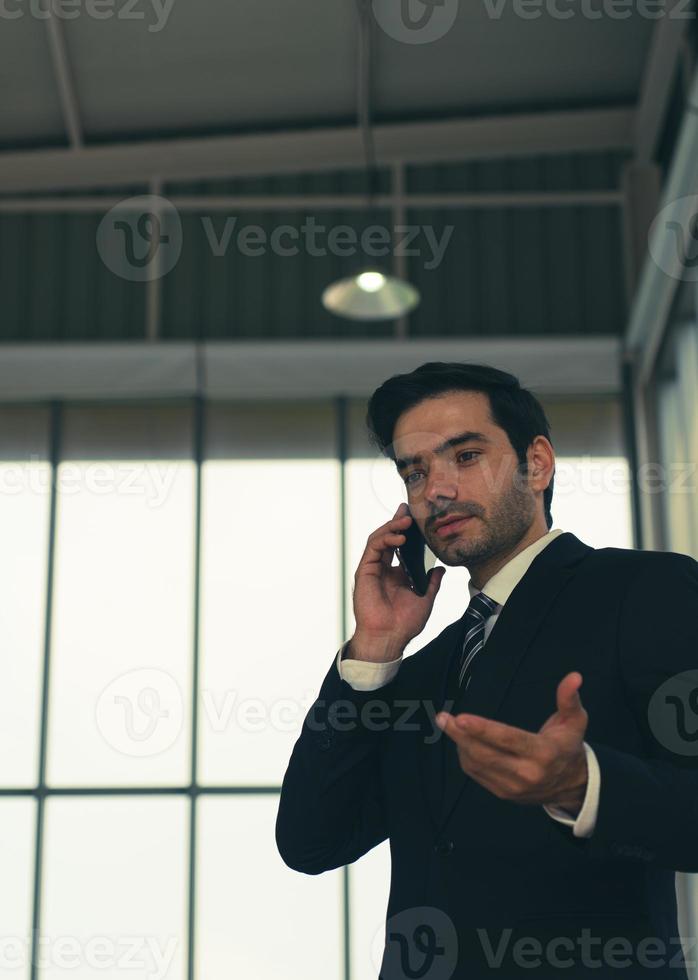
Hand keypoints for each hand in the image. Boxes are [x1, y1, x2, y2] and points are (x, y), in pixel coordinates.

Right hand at [349, 502, 445, 662]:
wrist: (389, 637)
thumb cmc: (404, 623)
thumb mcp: (425, 599)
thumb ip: (432, 582)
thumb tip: (441, 569)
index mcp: (396, 574)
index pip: (400, 546)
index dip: (406, 530)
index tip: (414, 516)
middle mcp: (383, 569)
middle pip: (388, 538)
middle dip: (397, 522)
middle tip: (408, 510)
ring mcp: (373, 569)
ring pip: (378, 539)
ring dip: (392, 527)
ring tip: (405, 521)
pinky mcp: (365, 571)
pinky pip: (372, 548)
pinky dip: (385, 539)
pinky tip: (399, 538)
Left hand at [435, 671, 588, 814]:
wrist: (572, 785)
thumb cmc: (568, 746)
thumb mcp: (575, 721)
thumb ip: (569, 698)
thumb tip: (574, 676)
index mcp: (544, 753)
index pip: (508, 739)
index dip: (483, 729)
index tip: (461, 718)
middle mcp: (527, 773)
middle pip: (485, 754)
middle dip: (460, 734)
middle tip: (443, 718)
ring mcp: (513, 787)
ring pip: (477, 765)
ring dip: (460, 743)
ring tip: (450, 724)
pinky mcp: (503, 794)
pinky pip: (477, 774)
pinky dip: (465, 756)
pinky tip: (462, 740)